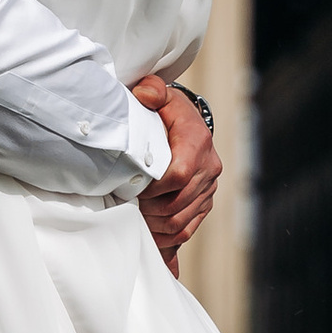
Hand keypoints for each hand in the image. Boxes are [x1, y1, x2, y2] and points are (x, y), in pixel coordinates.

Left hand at [132, 75, 218, 276]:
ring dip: (154, 228)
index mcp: (197, 143)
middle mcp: (208, 168)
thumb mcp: (158, 95)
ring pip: (181, 223)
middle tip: (123, 208)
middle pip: (177, 204)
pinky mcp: (203, 204)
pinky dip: (165, 240)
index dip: (153, 187)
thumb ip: (151, 90)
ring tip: (131, 221)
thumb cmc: (165, 112)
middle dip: (148, 210)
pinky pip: (186, 231)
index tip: (131, 188)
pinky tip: (147, 241)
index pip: (179, 174)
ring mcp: (207, 189)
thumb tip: (144, 94)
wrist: (185, 124)